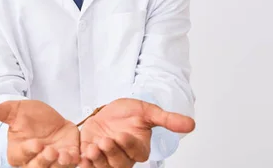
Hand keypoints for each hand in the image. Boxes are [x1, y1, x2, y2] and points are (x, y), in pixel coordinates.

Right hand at [0, 100, 80, 167]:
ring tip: (65, 155)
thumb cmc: (30, 116)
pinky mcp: (71, 158)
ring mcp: (54, 162)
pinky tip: (82, 155)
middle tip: (50, 152)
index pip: (23, 156)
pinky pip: (75, 164)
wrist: (52, 115)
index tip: (37, 143)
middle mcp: (35, 162)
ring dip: (61, 164)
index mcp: (19, 153)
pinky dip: (79, 161)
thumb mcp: (11, 110)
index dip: (30, 151)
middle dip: (44, 162)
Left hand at [79, 98, 194, 167]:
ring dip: (96, 160)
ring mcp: (106, 158)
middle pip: (119, 163)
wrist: (108, 110)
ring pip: (103, 166)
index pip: (136, 152)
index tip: (121, 134)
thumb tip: (192, 124)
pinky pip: (88, 165)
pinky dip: (84, 163)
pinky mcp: (91, 156)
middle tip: (104, 141)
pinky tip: (79, 157)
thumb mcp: (147, 111)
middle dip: (111, 153)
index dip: (128, 145)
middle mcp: (123, 157)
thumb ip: (167, 119)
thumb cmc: (129, 112)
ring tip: (91, 149)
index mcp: (138, 148)